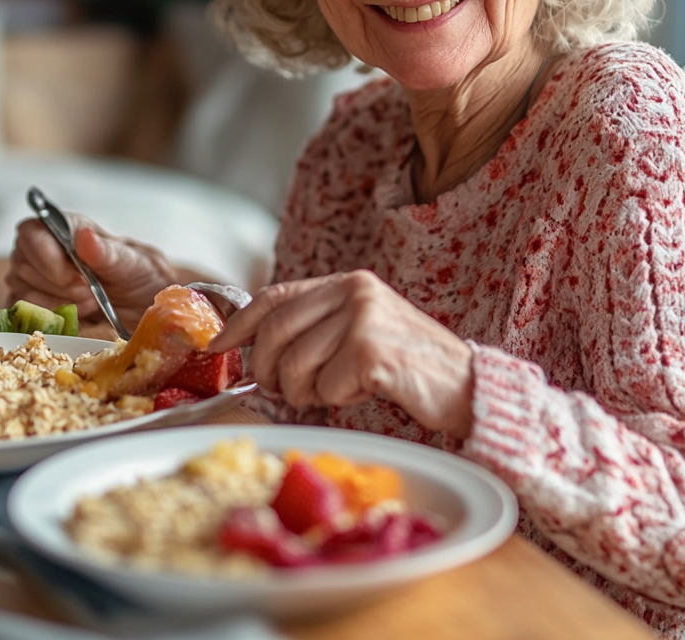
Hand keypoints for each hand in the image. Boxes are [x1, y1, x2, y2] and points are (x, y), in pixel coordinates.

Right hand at [5, 216, 179, 328]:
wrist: (143, 305)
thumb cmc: (138, 276)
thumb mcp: (133, 264)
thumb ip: (108, 253)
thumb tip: (84, 237)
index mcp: (67, 229)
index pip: (32, 232)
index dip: (46, 258)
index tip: (75, 279)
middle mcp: (44, 249)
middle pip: (24, 266)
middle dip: (58, 287)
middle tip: (91, 294)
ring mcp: (35, 277)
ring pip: (23, 292)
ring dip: (58, 305)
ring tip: (90, 304)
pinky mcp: (33, 305)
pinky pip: (25, 315)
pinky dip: (51, 320)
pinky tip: (76, 316)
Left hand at [210, 270, 474, 436]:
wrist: (467, 387)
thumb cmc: (408, 367)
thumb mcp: (359, 332)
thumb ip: (316, 329)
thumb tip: (254, 348)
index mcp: (347, 283)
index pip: (274, 296)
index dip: (239, 324)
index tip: (217, 347)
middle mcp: (354, 292)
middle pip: (275, 333)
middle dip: (266, 370)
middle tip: (282, 390)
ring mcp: (364, 319)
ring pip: (295, 365)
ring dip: (305, 393)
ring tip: (332, 393)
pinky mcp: (372, 351)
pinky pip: (325, 388)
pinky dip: (336, 401)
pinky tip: (363, 394)